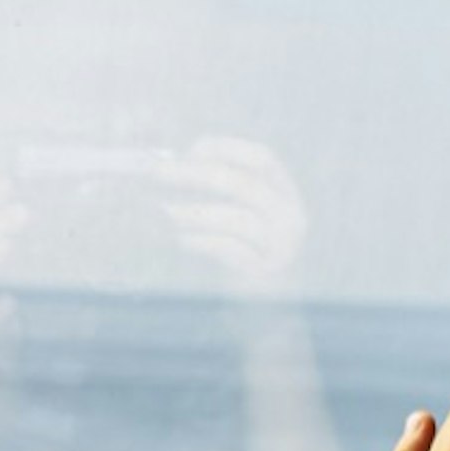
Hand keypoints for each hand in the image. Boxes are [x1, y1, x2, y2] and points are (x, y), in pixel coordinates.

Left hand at [160, 136, 308, 303]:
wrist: (263, 302)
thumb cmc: (240, 248)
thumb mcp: (236, 211)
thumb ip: (216, 186)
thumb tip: (170, 164)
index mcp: (284, 191)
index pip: (261, 158)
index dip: (225, 149)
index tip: (189, 152)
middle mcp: (290, 214)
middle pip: (243, 184)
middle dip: (196, 174)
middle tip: (159, 173)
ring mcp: (282, 244)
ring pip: (238, 219)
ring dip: (195, 212)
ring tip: (166, 212)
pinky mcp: (266, 271)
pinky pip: (230, 249)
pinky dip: (201, 241)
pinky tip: (182, 240)